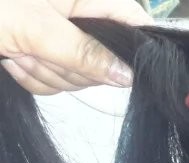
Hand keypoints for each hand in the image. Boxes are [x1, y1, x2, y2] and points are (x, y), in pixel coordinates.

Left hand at [0, 0, 150, 94]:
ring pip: (77, 75)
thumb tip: (128, 75)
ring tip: (16, 51)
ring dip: (45, 71)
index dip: (136, 49)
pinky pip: (55, 81)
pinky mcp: (43, 53)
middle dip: (69, 64)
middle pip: (105, 58)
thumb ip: (85, 52)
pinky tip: (11, 58)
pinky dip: (32, 76)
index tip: (123, 71)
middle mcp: (78, 14)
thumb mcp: (36, 28)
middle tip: (36, 50)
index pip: (134, 23)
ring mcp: (60, 35)